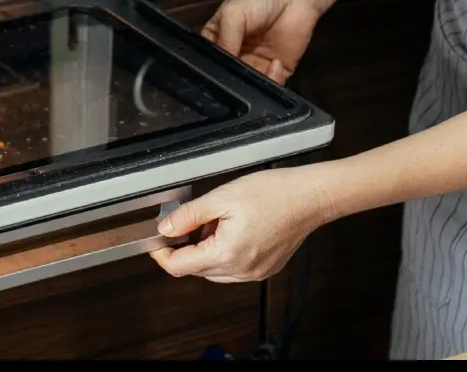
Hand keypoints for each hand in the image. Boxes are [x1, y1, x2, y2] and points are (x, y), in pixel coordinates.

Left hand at [149, 167, 333, 282]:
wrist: (310, 197)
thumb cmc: (274, 193)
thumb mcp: (220, 198)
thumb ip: (188, 216)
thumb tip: (165, 229)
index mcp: (227, 254)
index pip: (180, 267)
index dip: (161, 254)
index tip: (155, 242)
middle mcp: (241, 271)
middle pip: (196, 269)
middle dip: (186, 247)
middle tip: (190, 220)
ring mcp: (255, 273)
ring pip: (214, 270)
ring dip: (205, 250)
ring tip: (216, 221)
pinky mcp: (265, 269)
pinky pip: (232, 268)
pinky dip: (223, 252)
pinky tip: (231, 229)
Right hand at [201, 0, 323, 84]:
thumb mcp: (231, 14)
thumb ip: (224, 41)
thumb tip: (220, 68)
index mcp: (218, 40)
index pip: (209, 61)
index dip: (210, 69)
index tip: (215, 71)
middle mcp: (235, 55)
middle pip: (228, 76)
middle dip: (232, 78)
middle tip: (238, 71)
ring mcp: (257, 63)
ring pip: (248, 85)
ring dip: (252, 82)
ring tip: (258, 67)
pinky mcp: (278, 70)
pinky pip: (271, 85)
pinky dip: (271, 80)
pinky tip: (273, 64)